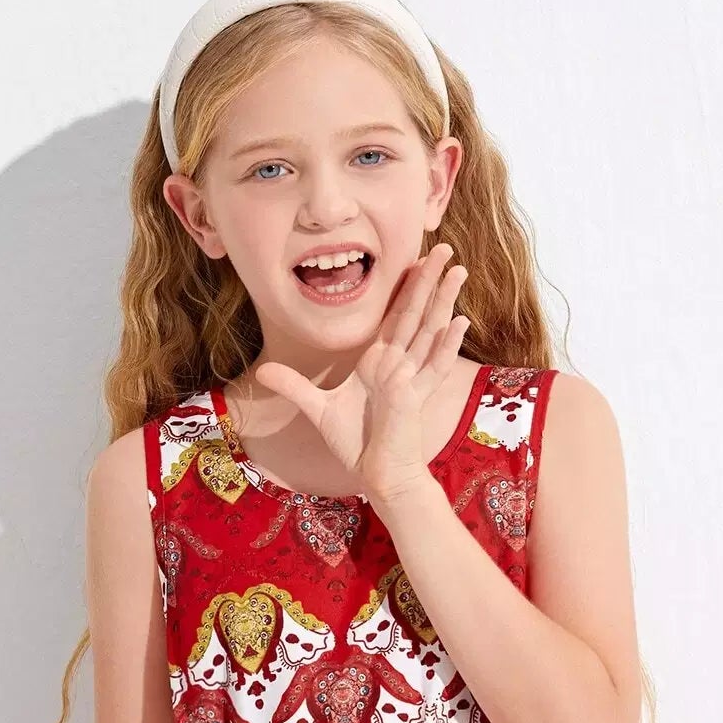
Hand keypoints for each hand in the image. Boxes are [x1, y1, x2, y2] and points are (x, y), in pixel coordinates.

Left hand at [253, 242, 469, 499]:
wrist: (376, 475)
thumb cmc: (357, 444)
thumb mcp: (318, 409)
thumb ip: (293, 386)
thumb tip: (263, 370)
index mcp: (379, 362)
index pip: (395, 316)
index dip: (405, 288)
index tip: (415, 260)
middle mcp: (399, 365)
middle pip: (417, 314)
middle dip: (429, 281)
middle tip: (443, 247)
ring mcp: (410, 379)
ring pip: (431, 332)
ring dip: (444, 301)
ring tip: (458, 270)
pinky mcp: (415, 397)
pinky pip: (434, 367)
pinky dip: (446, 345)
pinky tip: (459, 322)